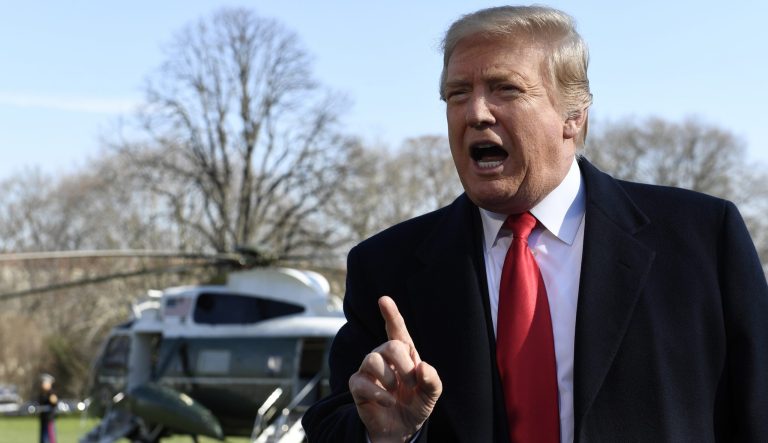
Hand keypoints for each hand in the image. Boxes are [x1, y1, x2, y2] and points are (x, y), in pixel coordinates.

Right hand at [348, 296, 441, 442]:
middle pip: (390, 345)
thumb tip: (422, 367)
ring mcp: (368, 369)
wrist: (401, 429)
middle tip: (411, 382)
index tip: (384, 299)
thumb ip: (432, 379)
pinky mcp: (357, 384)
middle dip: (404, 365)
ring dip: (389, 378)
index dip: (391, 314)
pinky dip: (379, 394)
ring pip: (372, 359)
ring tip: (396, 392)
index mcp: (404, 352)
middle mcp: (384, 355)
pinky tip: (388, 402)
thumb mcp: (431, 393)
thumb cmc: (416, 404)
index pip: (396, 329)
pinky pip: (361, 381)